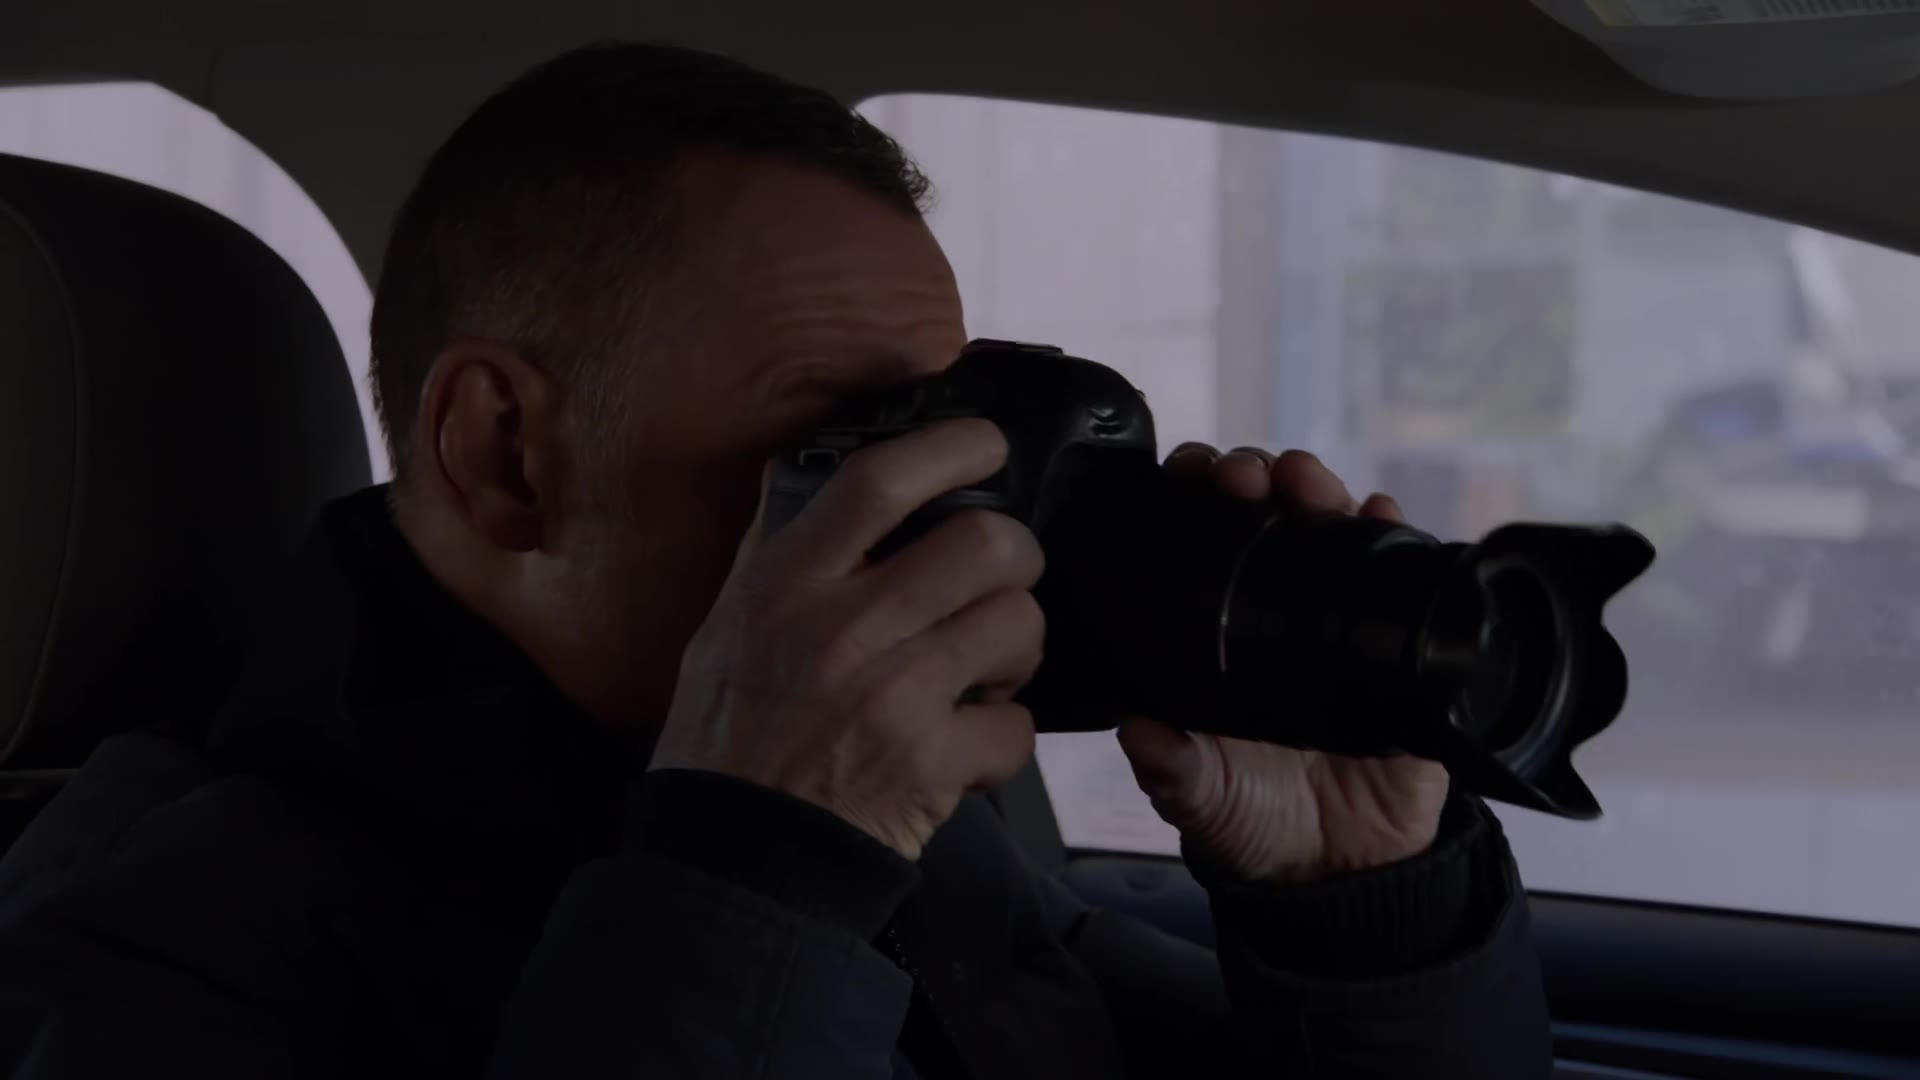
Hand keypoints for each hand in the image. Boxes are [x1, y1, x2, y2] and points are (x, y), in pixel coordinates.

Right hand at [650, 419, 1043, 859]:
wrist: (732, 855)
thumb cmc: (730, 736)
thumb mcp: (727, 624)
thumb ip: (782, 551)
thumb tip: (834, 481)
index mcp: (787, 583)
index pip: (881, 480)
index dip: (952, 446)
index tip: (987, 444)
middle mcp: (841, 628)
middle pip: (984, 542)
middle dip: (1017, 558)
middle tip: (1001, 583)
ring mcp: (891, 695)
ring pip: (1018, 623)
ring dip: (1017, 647)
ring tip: (983, 671)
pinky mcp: (929, 764)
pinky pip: (1017, 725)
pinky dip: (1004, 738)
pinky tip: (965, 745)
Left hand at [1117, 447, 1449, 884]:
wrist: (1344, 873)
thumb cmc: (1256, 822)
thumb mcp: (1201, 798)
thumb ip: (1171, 768)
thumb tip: (1138, 729)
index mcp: (1215, 632)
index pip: (1199, 540)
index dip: (1192, 497)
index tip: (1185, 477)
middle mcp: (1276, 612)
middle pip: (1266, 517)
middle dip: (1254, 477)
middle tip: (1243, 476)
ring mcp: (1341, 620)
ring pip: (1332, 530)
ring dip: (1321, 491)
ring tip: (1306, 482)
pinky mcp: (1399, 643)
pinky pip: (1404, 577)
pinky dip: (1397, 535)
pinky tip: (1384, 514)